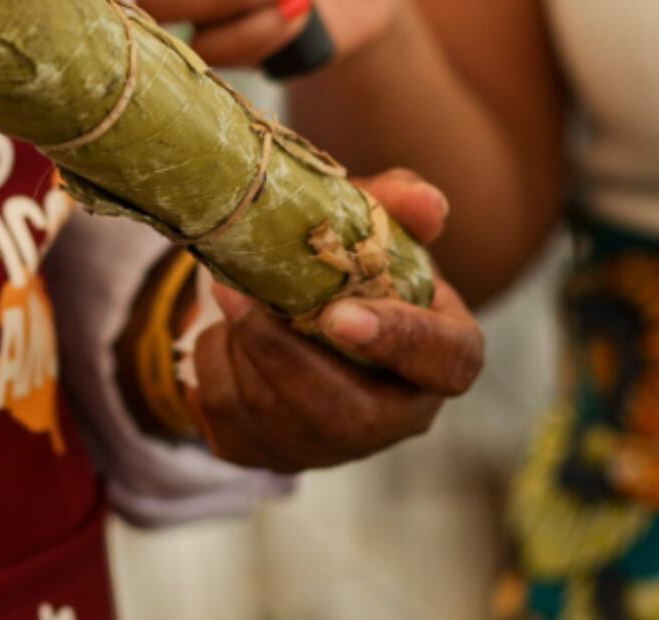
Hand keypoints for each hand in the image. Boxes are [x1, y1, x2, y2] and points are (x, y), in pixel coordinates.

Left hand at [189, 171, 482, 470]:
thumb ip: (395, 205)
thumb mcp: (369, 226)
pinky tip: (222, 337)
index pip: (448, 363)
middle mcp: (395, 418)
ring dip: (237, 348)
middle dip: (281, 353)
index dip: (399, 341)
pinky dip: (211, 365)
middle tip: (235, 293)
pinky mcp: (272, 455)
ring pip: (275, 416)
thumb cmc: (346, 270)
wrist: (287, 313)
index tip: (338, 314)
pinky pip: (228, 419)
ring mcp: (333, 448)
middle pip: (348, 414)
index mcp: (441, 357)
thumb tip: (425, 203)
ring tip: (231, 299)